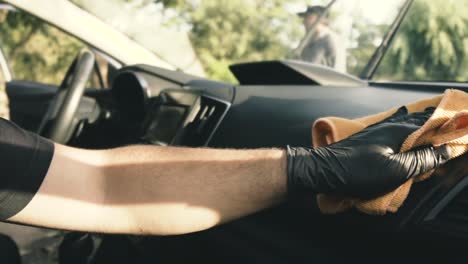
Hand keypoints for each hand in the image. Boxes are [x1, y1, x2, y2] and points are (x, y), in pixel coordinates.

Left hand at [287, 107, 450, 198]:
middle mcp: (386, 126)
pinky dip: (401, 124)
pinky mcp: (365, 139)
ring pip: (402, 122)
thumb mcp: (395, 171)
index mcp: (397, 131)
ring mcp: (374, 131)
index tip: (462, 122)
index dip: (446, 124)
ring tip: (428, 116)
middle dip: (433, 119)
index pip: (429, 124)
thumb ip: (421, 160)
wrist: (320, 170)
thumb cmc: (357, 171)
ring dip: (417, 120)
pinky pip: (390, 126)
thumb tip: (446, 150)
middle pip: (415, 120)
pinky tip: (399, 122)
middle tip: (449, 117)